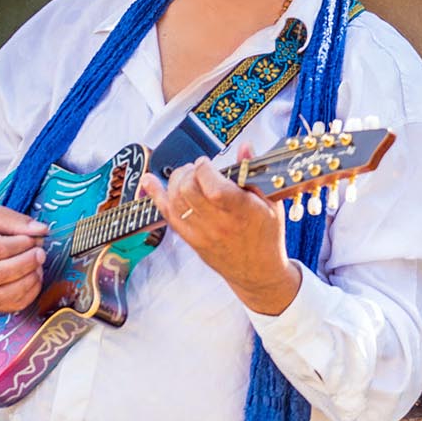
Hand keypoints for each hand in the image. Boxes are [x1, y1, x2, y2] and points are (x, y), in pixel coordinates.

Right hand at [0, 206, 50, 312]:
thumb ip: (16, 220)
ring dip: (30, 279)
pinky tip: (34, 278)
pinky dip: (30, 292)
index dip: (21, 244)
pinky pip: (14, 304)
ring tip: (38, 265)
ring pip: (7, 293)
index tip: (33, 238)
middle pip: (1, 273)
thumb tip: (41, 230)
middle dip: (27, 262)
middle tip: (40, 252)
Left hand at [140, 146, 301, 316]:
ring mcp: (202, 233)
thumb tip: (245, 147)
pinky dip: (156, 195)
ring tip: (188, 176)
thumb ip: (254, 173)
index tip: (208, 162)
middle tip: (198, 169)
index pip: (212, 186)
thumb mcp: (271, 202)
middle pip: (188, 190)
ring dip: (176, 180)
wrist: (258, 272)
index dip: (205, 167)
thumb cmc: (267, 235)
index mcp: (240, 212)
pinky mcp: (191, 240)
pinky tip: (150, 181)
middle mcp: (218, 224)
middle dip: (189, 171)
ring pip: (175, 200)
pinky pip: (168, 215)